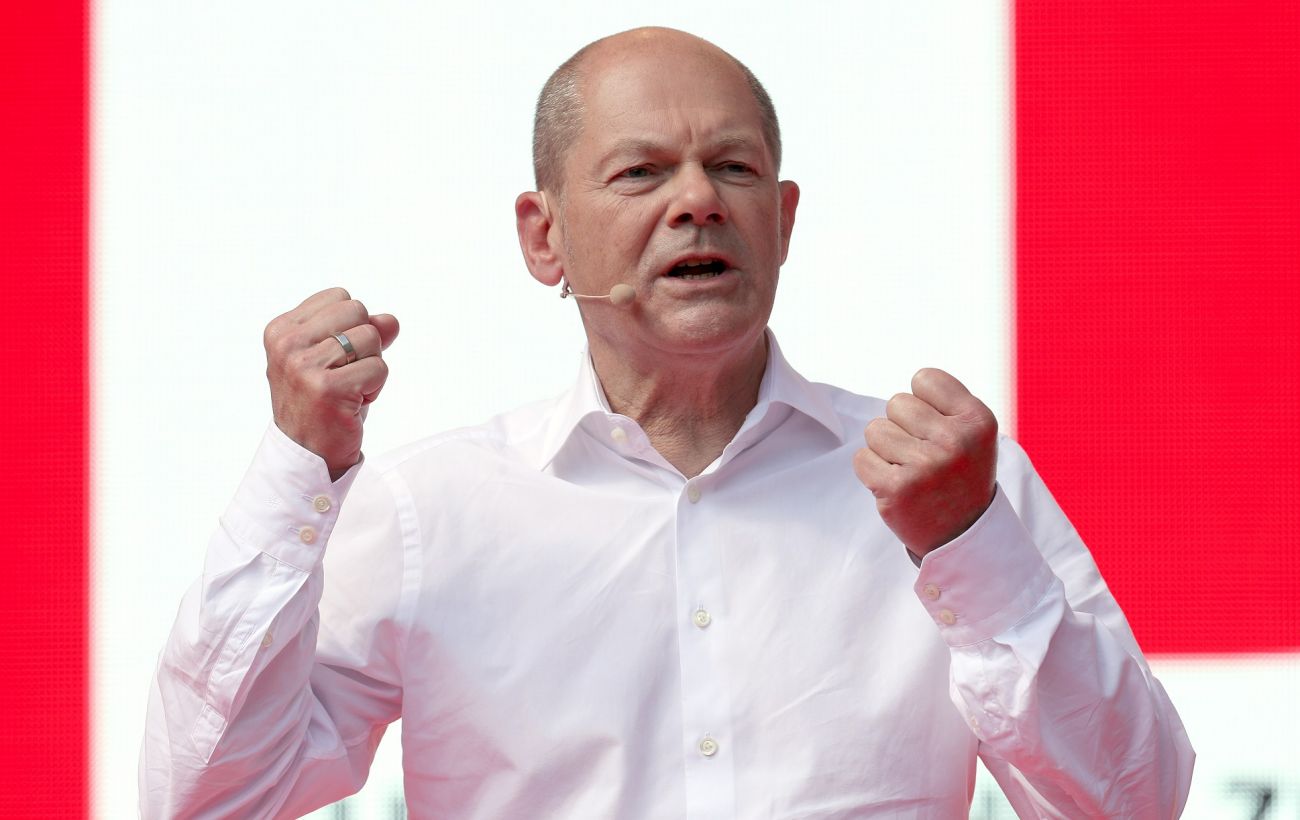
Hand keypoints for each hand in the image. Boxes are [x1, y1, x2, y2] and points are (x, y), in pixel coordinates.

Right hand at [263, 287, 399, 479]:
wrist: (307, 456)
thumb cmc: (323, 405)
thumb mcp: (338, 360)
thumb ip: (362, 333)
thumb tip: (391, 320)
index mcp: (281, 330)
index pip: (340, 298)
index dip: (350, 328)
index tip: (333, 360)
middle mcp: (287, 344)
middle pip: (357, 311)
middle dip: (364, 344)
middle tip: (344, 375)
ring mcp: (305, 365)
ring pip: (371, 338)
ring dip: (370, 367)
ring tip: (348, 391)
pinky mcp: (329, 388)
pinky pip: (379, 368)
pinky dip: (375, 388)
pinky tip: (353, 404)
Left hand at [853, 368, 997, 556]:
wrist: (962, 538)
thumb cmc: (959, 476)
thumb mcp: (971, 435)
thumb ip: (942, 404)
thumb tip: (901, 395)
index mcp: (977, 421)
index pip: (924, 379)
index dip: (923, 403)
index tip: (937, 429)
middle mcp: (955, 441)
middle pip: (896, 403)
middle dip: (902, 427)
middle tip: (924, 457)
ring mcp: (926, 466)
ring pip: (875, 429)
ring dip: (885, 449)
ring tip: (910, 472)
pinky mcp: (897, 490)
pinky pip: (861, 458)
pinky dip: (872, 472)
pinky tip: (897, 487)